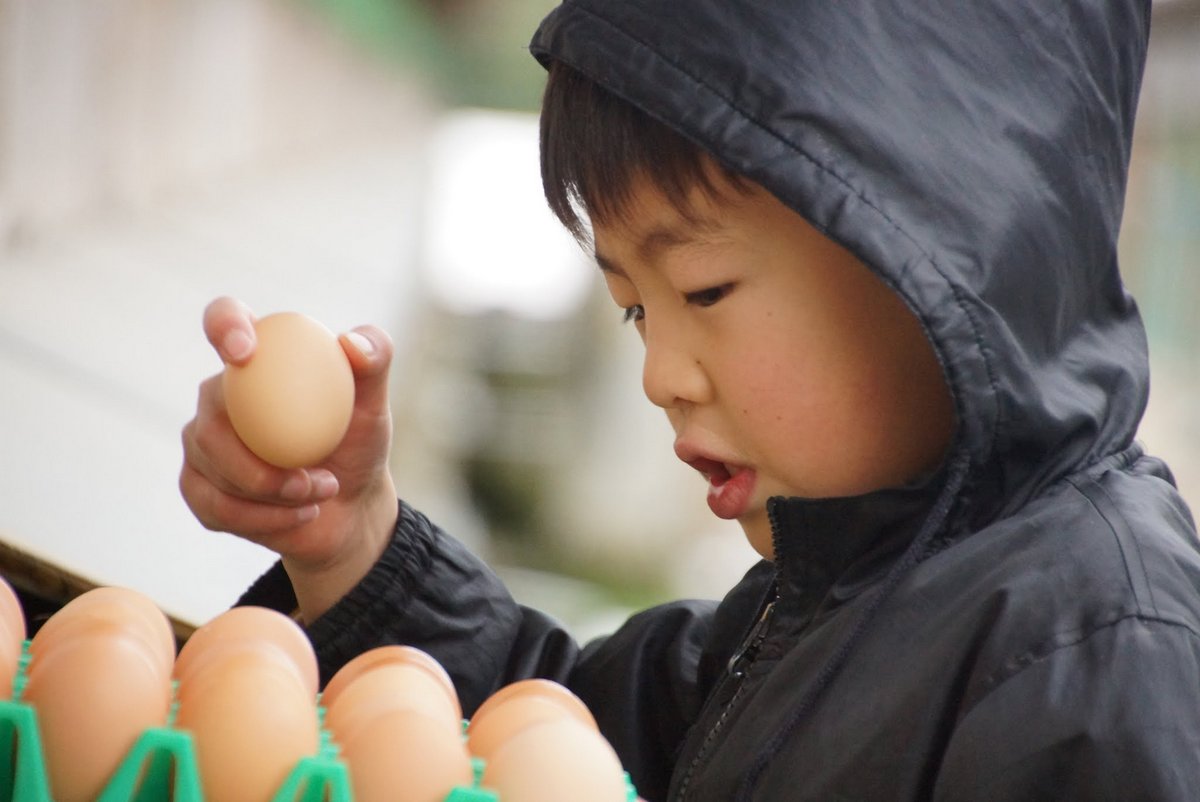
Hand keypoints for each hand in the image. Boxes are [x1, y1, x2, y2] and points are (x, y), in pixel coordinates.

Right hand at [180, 297, 398, 620]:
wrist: (348, 509)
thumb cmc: (357, 445)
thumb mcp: (374, 406)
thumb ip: (375, 361)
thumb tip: (350, 344)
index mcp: (257, 359)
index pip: (224, 320)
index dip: (223, 326)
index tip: (245, 355)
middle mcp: (219, 396)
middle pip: (211, 416)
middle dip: (262, 461)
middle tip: (314, 479)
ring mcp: (200, 441)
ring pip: (214, 466)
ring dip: (275, 493)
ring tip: (319, 493)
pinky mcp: (196, 486)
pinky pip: (214, 505)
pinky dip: (264, 519)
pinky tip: (298, 516)